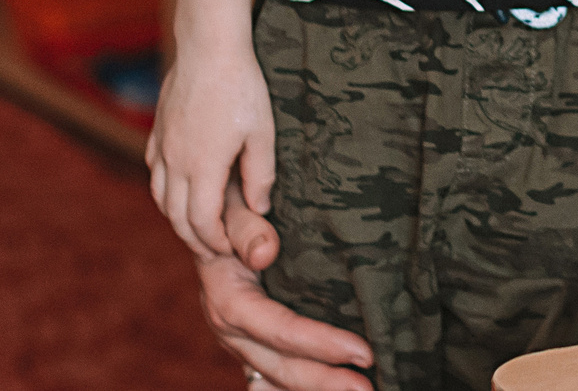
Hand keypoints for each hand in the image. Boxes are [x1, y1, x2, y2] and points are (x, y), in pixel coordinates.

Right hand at [147, 44, 274, 256]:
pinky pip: (154, 171)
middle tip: (211, 249)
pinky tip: (178, 190)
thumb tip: (259, 208)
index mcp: (202, 167)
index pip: (200, 221)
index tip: (226, 249)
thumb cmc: (242, 87)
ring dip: (176, 217)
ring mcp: (162, 146)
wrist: (209, 46)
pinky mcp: (158, 131)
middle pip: (175, 216)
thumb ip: (260, 175)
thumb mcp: (262, 133)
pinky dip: (164, 191)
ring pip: (160, 196)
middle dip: (193, 238)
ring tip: (195, 226)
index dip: (212, 241)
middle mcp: (174, 162)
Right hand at [196, 204, 373, 390]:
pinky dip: (299, 386)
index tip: (363, 351)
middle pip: (279, 366)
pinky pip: (272, 375)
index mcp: (228, 299)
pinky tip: (329, 388)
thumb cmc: (229, 204)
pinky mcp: (249, 341)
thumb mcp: (232, 207)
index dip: (320, 344)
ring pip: (277, 376)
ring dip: (317, 387)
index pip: (278, 329)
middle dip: (325, 381)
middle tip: (370, 388)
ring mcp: (238, 340)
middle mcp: (229, 328)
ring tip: (362, 390)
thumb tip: (265, 252)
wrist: (206, 215)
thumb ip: (246, 228)